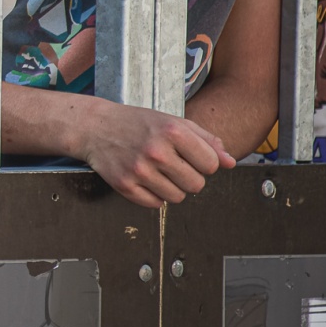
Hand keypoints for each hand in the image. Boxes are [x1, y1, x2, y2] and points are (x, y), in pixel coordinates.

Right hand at [72, 102, 231, 208]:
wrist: (95, 127)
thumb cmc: (137, 123)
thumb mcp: (173, 122)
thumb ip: (206, 140)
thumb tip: (230, 162)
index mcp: (173, 131)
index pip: (210, 165)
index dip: (203, 163)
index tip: (190, 157)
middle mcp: (156, 151)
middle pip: (196, 185)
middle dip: (189, 178)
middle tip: (174, 166)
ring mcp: (139, 170)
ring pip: (177, 197)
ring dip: (172, 188)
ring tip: (159, 172)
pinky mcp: (124, 185)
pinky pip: (155, 204)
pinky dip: (154, 196)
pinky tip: (145, 179)